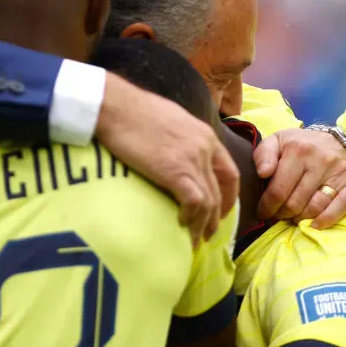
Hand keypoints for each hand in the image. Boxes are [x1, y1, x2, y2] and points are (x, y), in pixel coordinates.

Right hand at [96, 74, 239, 245]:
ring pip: (209, 201)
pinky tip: (180, 224)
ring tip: (195, 239)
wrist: (116, 106)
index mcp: (206, 136)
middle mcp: (205, 148)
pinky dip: (191, 217)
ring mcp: (192, 159)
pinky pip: (194, 202)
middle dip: (216, 217)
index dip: (228, 196)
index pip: (229, 171)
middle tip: (207, 234)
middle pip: (221, 190)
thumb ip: (182, 140)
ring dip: (204, 224)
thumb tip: (176, 157)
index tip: (219, 211)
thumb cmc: (134, 112)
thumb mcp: (171, 122)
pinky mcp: (176, 171)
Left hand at [253, 128, 345, 228]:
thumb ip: (263, 154)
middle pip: (295, 203)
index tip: (263, 213)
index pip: (278, 189)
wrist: (338, 141)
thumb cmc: (302, 146)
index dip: (267, 206)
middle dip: (281, 214)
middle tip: (277, 216)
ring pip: (314, 208)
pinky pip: (340, 208)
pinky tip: (314, 224)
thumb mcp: (278, 141)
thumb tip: (262, 173)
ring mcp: (338, 173)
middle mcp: (320, 160)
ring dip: (300, 219)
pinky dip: (326, 220)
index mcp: (298, 149)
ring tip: (293, 217)